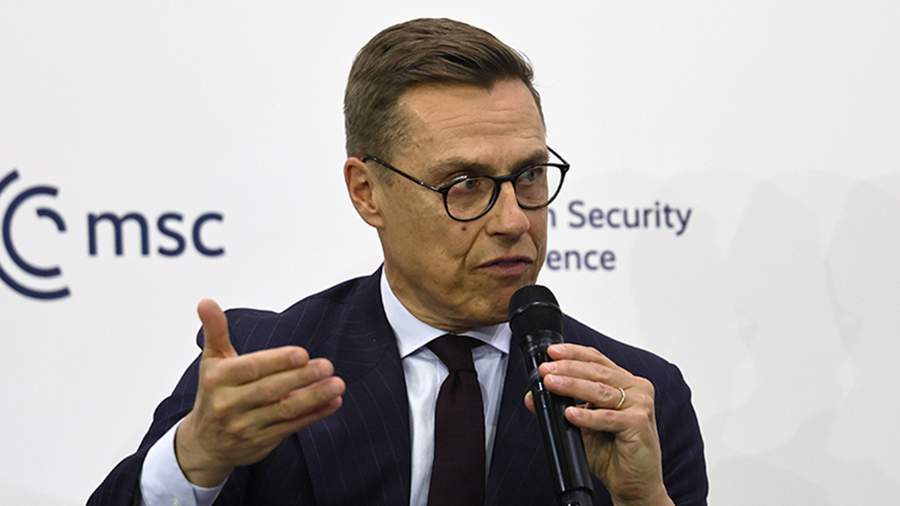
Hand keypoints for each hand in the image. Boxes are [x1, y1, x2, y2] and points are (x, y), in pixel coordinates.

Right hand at [175, 299, 344, 486]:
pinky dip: (314, 415)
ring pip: (284, 411)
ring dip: (314, 397)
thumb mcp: (212, 360)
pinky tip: (333, 402)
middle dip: (301, 378)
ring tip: (337, 385)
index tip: (302, 354)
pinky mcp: (261, 443)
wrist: (204, 443)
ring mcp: (245, 426)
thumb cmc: (214, 393)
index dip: (277, 361)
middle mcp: (228, 404)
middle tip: (327, 366)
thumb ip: (215, 330)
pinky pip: (291, 427)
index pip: (251, 368)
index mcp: (218, 379)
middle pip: (270, 390)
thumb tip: (206, 301)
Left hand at [524, 343, 671, 505]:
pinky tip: (570, 413)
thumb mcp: (580, 426)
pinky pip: (607, 417)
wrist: (634, 483)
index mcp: (624, 382)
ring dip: (572, 386)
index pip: (597, 360)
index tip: (551, 352)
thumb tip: (532, 397)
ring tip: (551, 384)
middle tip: (546, 370)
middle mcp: (636, 389)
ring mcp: (640, 404)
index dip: (573, 353)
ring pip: (600, 390)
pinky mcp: (639, 423)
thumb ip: (560, 408)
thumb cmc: (613, 453)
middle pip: (597, 371)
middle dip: (567, 368)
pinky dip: (587, 415)